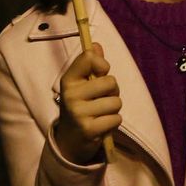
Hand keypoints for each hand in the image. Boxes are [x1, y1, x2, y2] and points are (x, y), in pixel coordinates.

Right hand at [53, 44, 120, 164]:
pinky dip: (114, 122)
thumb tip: (96, 45)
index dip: (102, 64)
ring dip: (114, 108)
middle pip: (110, 81)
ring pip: (116, 102)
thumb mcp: (81, 85)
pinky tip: (102, 125)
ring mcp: (79, 113)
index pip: (89, 57)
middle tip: (102, 99)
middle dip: (113, 91)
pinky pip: (116, 119)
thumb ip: (90, 64)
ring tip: (102, 113)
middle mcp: (71, 95)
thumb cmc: (80, 106)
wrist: (69, 141)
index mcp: (68, 80)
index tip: (100, 73)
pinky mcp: (89, 129)